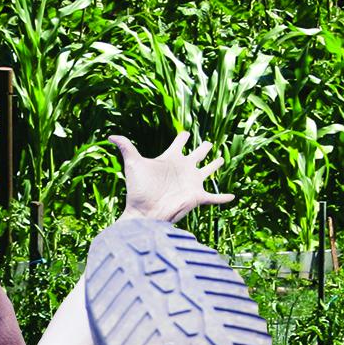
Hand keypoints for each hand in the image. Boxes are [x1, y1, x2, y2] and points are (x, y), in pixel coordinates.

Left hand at [111, 132, 231, 223]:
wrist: (144, 212)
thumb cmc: (138, 188)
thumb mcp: (133, 164)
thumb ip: (125, 147)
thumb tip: (110, 135)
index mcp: (170, 159)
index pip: (178, 144)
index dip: (182, 137)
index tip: (185, 132)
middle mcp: (183, 169)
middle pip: (197, 154)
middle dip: (203, 148)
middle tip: (209, 143)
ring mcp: (191, 182)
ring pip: (208, 171)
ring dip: (215, 165)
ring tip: (222, 159)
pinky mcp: (196, 196)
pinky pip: (214, 197)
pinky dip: (223, 198)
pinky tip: (233, 197)